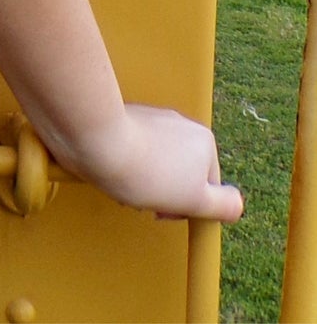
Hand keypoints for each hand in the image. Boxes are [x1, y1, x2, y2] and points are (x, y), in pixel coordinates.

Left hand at [70, 102, 242, 222]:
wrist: (94, 139)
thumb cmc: (145, 170)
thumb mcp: (196, 198)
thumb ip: (225, 205)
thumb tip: (234, 205)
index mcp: (203, 141)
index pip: (205, 188)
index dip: (186, 207)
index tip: (165, 211)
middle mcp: (179, 124)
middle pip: (178, 175)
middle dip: (161, 194)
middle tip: (142, 198)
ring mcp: (150, 119)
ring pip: (153, 165)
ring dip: (140, 182)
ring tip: (123, 184)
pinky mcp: (123, 120)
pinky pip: (131, 151)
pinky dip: (123, 165)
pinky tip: (110, 171)